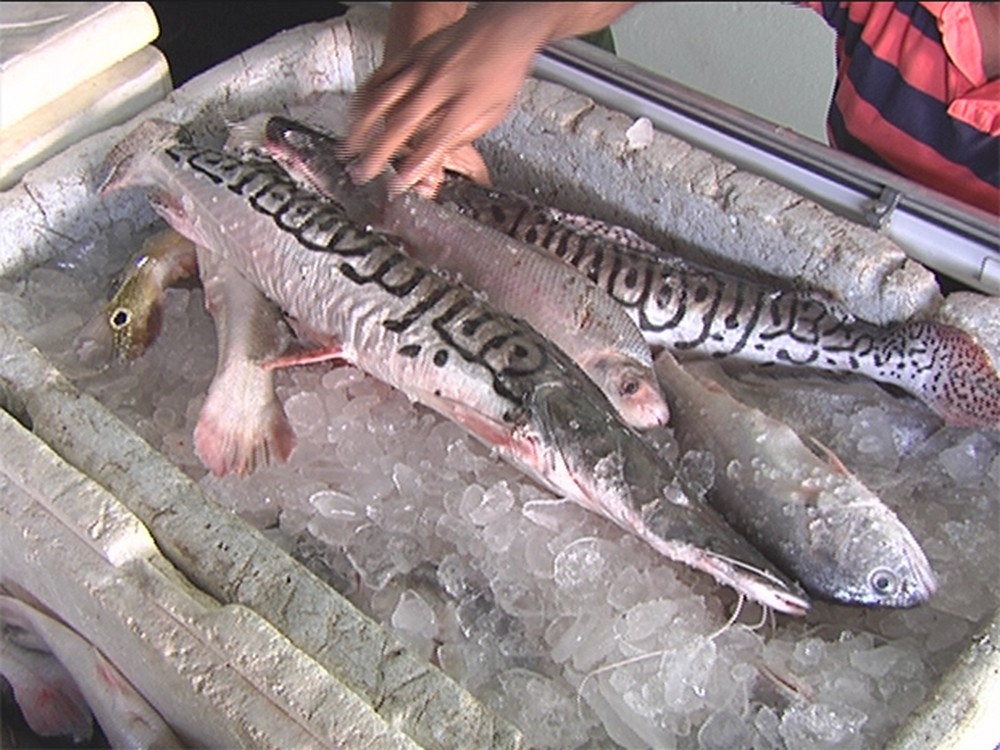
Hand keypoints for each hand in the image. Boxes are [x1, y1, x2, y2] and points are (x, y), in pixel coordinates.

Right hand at [341, 4, 542, 196]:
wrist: (502, 25)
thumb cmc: (501, 69)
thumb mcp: (493, 112)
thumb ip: (463, 137)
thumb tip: (443, 158)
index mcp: (467, 102)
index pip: (437, 142)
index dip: (416, 167)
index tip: (399, 185)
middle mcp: (442, 82)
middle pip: (404, 122)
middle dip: (379, 152)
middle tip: (362, 173)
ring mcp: (425, 65)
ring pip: (385, 97)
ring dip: (363, 127)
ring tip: (349, 149)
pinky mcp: (413, 53)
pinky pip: (382, 75)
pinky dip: (365, 96)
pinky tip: (356, 113)